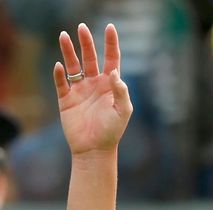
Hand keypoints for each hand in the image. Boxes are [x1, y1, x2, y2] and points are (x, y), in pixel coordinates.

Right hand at [54, 24, 131, 156]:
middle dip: (86, 43)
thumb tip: (113, 72)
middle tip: (82, 27)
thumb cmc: (112, 131)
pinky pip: (61, 82)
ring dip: (68, 52)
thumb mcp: (122, 111)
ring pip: (73, 66)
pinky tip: (60, 65)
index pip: (112, 59)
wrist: (95, 149)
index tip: (110, 27)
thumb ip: (120, 91)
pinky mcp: (66, 99)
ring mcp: (80, 90)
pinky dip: (59, 74)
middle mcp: (95, 84)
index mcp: (110, 85)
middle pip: (90, 58)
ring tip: (63, 36)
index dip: (111, 44)